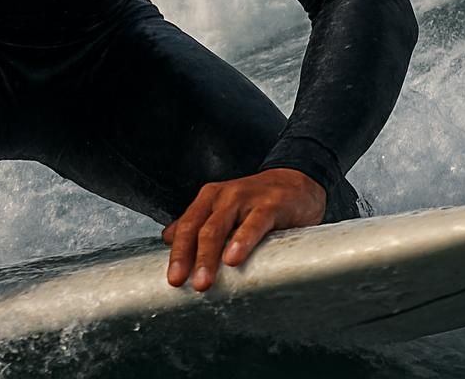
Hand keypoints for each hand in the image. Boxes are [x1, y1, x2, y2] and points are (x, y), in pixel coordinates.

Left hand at [161, 167, 325, 291]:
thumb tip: (167, 238)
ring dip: (208, 255)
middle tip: (179, 282)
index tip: (172, 280)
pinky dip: (241, 240)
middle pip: (198, 227)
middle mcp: (223, 196)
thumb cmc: (258, 204)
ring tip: (204, 280)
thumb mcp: (225, 212)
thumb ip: (199, 224)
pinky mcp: (271, 204)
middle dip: (186, 257)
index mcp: (209, 199)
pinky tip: (233, 258)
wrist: (297, 183)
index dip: (176, 253)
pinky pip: (254, 223)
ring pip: (219, 225)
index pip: (186, 226)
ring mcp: (246, 198)